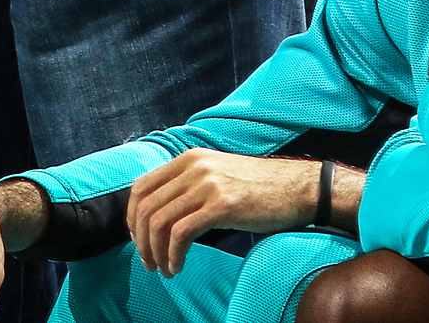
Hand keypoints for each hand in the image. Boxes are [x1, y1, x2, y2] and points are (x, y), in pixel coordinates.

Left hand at [129, 151, 351, 275]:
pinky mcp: (221, 205)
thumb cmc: (258, 188)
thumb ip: (188, 186)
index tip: (139, 241)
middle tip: (149, 263)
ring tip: (164, 269)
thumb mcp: (217, 175)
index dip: (132, 219)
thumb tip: (158, 217)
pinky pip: (181, 234)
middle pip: (146, 207)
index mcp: (189, 159)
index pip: (140, 187)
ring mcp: (207, 184)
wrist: (296, 188)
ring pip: (160, 222)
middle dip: (141, 242)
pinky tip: (178, 267)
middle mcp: (194, 167)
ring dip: (156, 253)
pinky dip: (173, 255)